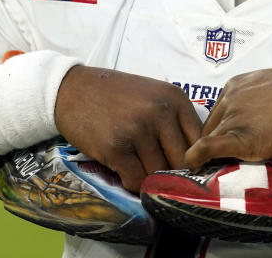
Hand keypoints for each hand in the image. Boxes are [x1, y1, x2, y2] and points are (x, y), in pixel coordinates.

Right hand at [54, 66, 201, 191]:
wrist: (72, 89)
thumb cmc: (114, 95)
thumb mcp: (153, 95)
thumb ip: (175, 120)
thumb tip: (196, 159)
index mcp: (175, 98)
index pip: (200, 142)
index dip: (193, 160)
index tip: (183, 168)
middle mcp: (161, 112)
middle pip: (181, 162)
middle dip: (171, 173)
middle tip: (158, 173)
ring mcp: (138, 130)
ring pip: (158, 174)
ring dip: (149, 178)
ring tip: (136, 166)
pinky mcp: (116, 148)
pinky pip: (136, 180)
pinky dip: (132, 183)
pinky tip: (124, 170)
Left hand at [185, 64, 271, 170]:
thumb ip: (261, 101)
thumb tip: (265, 116)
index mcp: (236, 85)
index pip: (219, 112)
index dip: (222, 129)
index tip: (227, 142)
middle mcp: (229, 99)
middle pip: (211, 126)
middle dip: (214, 142)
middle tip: (219, 160)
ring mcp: (232, 117)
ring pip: (207, 138)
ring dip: (207, 154)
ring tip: (209, 168)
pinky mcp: (238, 138)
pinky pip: (206, 149)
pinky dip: (196, 159)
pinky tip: (194, 168)